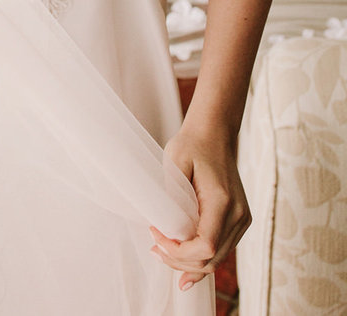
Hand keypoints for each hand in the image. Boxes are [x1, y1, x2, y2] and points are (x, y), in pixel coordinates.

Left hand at [150, 125, 250, 291]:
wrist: (215, 132)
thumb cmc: (192, 144)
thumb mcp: (175, 161)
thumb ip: (171, 194)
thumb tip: (163, 226)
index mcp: (223, 201)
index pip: (206, 246)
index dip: (179, 252)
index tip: (156, 236)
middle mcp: (238, 215)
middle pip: (211, 259)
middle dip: (180, 262)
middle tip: (154, 250)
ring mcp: (242, 219)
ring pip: (217, 259)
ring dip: (190, 263)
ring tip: (163, 253)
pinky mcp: (239, 220)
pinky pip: (221, 249)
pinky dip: (201, 257)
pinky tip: (182, 258)